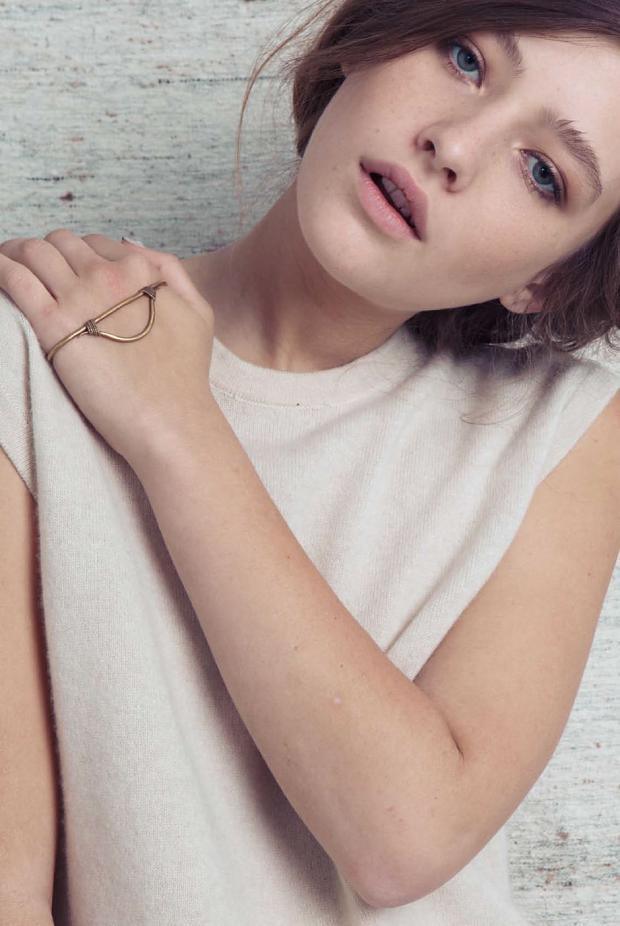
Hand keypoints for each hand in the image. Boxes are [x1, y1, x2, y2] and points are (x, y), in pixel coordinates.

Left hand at [0, 229, 215, 469]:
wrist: (170, 418)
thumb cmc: (186, 375)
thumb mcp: (198, 312)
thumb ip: (173, 272)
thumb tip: (132, 248)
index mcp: (141, 270)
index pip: (95, 244)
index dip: (79, 254)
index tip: (69, 270)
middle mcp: (107, 276)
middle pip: (60, 244)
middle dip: (45, 251)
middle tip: (31, 267)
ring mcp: (79, 298)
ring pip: (33, 252)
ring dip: (15, 253)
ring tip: (6, 266)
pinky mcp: (52, 325)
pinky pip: (15, 279)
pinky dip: (1, 268)